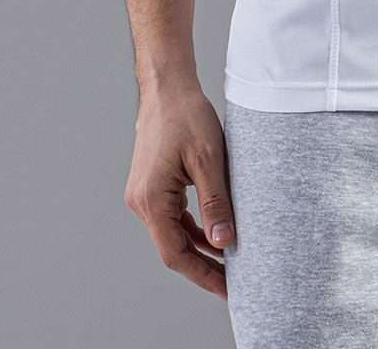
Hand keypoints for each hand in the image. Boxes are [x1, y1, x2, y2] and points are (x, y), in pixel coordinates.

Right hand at [124, 81, 234, 300]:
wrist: (168, 88)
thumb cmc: (186, 116)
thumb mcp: (209, 160)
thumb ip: (215, 203)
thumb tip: (224, 243)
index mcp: (152, 200)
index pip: (176, 254)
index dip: (203, 275)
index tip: (228, 289)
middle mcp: (142, 202)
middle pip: (173, 248)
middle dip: (204, 266)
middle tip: (235, 281)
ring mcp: (144, 195)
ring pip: (173, 233)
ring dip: (199, 248)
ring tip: (230, 261)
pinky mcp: (152, 186)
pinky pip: (172, 217)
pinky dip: (192, 228)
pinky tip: (214, 234)